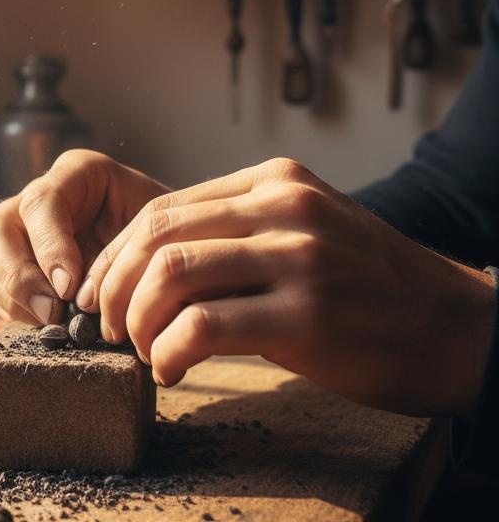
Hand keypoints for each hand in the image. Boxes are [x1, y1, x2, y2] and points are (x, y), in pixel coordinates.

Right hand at [0, 150, 168, 325]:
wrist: (176, 256)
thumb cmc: (174, 238)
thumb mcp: (162, 229)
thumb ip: (129, 251)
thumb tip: (87, 299)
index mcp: (79, 173)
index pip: (42, 201)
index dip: (49, 246)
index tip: (69, 286)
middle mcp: (42, 197)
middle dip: (19, 275)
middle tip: (51, 311)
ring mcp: (23, 232)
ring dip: (12, 295)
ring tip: (51, 321)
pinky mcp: (17, 266)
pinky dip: (15, 309)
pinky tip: (48, 323)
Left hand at [89, 157, 494, 418]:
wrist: (452, 327)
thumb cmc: (365, 288)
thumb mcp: (301, 234)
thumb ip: (233, 235)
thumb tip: (146, 268)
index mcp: (274, 182)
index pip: (163, 208)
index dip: (115, 255)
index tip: (99, 292)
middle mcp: (284, 207)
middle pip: (156, 235)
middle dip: (115, 285)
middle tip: (108, 326)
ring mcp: (299, 256)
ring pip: (171, 273)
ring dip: (137, 320)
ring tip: (140, 350)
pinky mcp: (308, 314)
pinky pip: (203, 326)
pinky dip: (168, 351)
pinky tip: (171, 370)